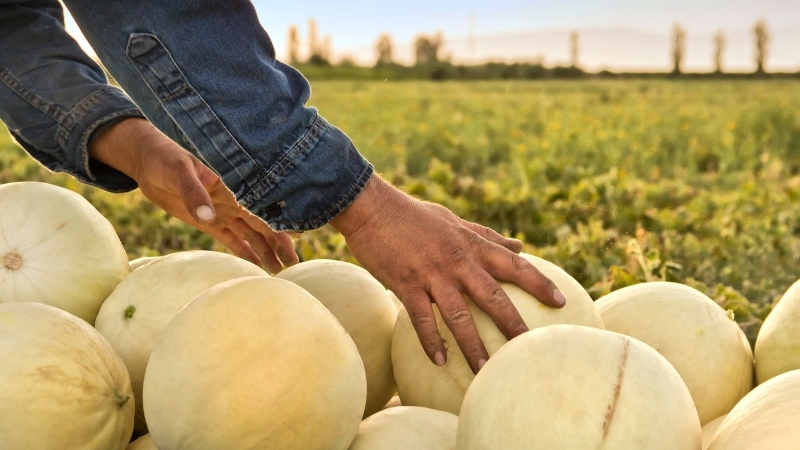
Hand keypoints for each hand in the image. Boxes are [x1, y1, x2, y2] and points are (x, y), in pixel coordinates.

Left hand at [89, 118, 297, 272]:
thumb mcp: (179, 170)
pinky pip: (231, 240)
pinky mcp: (208, 221)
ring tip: (280, 272)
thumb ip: (194, 192)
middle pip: (263, 224)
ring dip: (266, 252)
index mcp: (235, 183)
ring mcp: (223, 211)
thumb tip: (209, 217)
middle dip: (280, 244)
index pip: (264, 204)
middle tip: (295, 266)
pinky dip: (244, 252)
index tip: (302, 234)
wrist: (145, 160)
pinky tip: (256, 266)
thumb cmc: (165, 156)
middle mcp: (234, 199)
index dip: (282, 219)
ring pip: (251, 235)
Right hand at [331, 174, 564, 372]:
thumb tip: (520, 245)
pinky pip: (422, 318)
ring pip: (459, 315)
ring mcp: (432, 273)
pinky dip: (430, 341)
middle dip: (514, 324)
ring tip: (485, 370)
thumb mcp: (454, 221)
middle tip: (531, 349)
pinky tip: (439, 361)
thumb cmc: (413, 215)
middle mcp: (457, 260)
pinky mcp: (406, 284)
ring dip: (473, 345)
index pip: (513, 264)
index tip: (560, 301)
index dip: (539, 282)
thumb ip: (487, 236)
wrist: (371, 208)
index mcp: (470, 244)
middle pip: (493, 296)